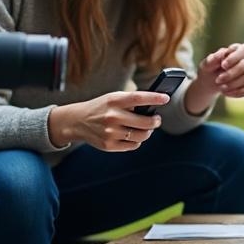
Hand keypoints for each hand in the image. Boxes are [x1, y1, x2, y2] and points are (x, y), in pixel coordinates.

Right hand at [48, 90, 168, 150]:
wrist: (77, 121)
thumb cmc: (101, 108)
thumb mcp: (112, 98)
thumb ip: (131, 101)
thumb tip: (154, 106)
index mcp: (114, 101)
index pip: (138, 98)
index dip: (154, 98)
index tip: (166, 98)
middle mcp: (112, 116)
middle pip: (145, 122)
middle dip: (155, 121)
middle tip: (157, 119)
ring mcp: (110, 132)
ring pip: (142, 136)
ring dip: (148, 132)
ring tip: (147, 128)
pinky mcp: (109, 145)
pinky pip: (133, 145)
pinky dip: (137, 141)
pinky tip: (133, 135)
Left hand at [199, 43, 243, 98]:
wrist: (216, 80)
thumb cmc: (213, 68)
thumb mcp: (208, 63)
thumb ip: (212, 58)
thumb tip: (221, 54)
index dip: (235, 57)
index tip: (223, 65)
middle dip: (232, 73)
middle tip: (218, 80)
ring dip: (233, 84)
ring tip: (221, 88)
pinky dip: (237, 92)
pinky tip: (227, 93)